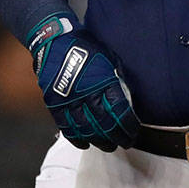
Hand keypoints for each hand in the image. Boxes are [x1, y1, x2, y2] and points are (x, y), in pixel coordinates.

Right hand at [29, 13, 139, 151]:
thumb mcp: (109, 58)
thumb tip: (128, 96)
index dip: (128, 125)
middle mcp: (86, 93)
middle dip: (117, 136)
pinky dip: (77, 138)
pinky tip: (86, 144)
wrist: (54, 41)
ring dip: (99, 140)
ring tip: (109, 146)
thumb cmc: (86, 48)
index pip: (119, 110)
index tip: (134, 131)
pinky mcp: (54, 104)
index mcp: (103, 81)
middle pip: (105, 124)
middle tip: (126, 142)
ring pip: (86, 129)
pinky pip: (66, 127)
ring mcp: (69, 100)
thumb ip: (117, 78)